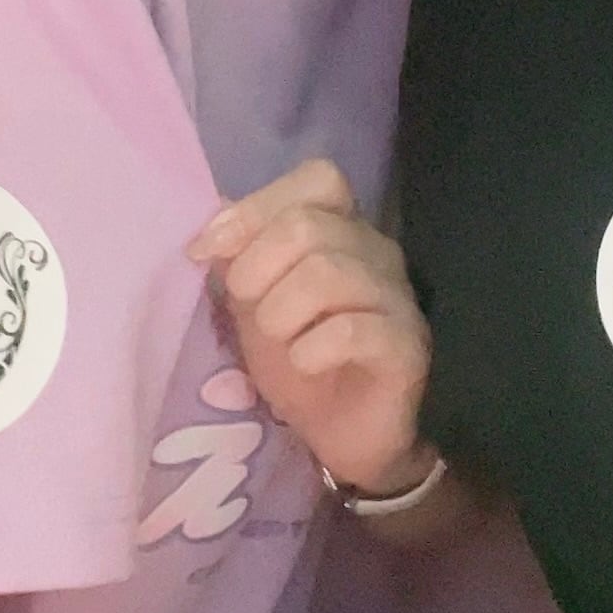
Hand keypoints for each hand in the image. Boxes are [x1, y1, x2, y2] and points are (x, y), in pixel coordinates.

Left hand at [187, 159, 432, 497]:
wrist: (339, 434)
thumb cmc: (297, 359)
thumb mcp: (253, 302)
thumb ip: (237, 253)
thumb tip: (214, 210)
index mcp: (341, 230)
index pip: (318, 179)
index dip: (257, 207)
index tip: (206, 250)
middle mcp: (377, 252)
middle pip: (308, 225)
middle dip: (256, 267)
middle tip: (245, 306)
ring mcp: (397, 298)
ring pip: (327, 273)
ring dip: (281, 312)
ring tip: (278, 341)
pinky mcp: (406, 347)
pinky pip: (353, 331)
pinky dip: (312, 349)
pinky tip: (305, 363)